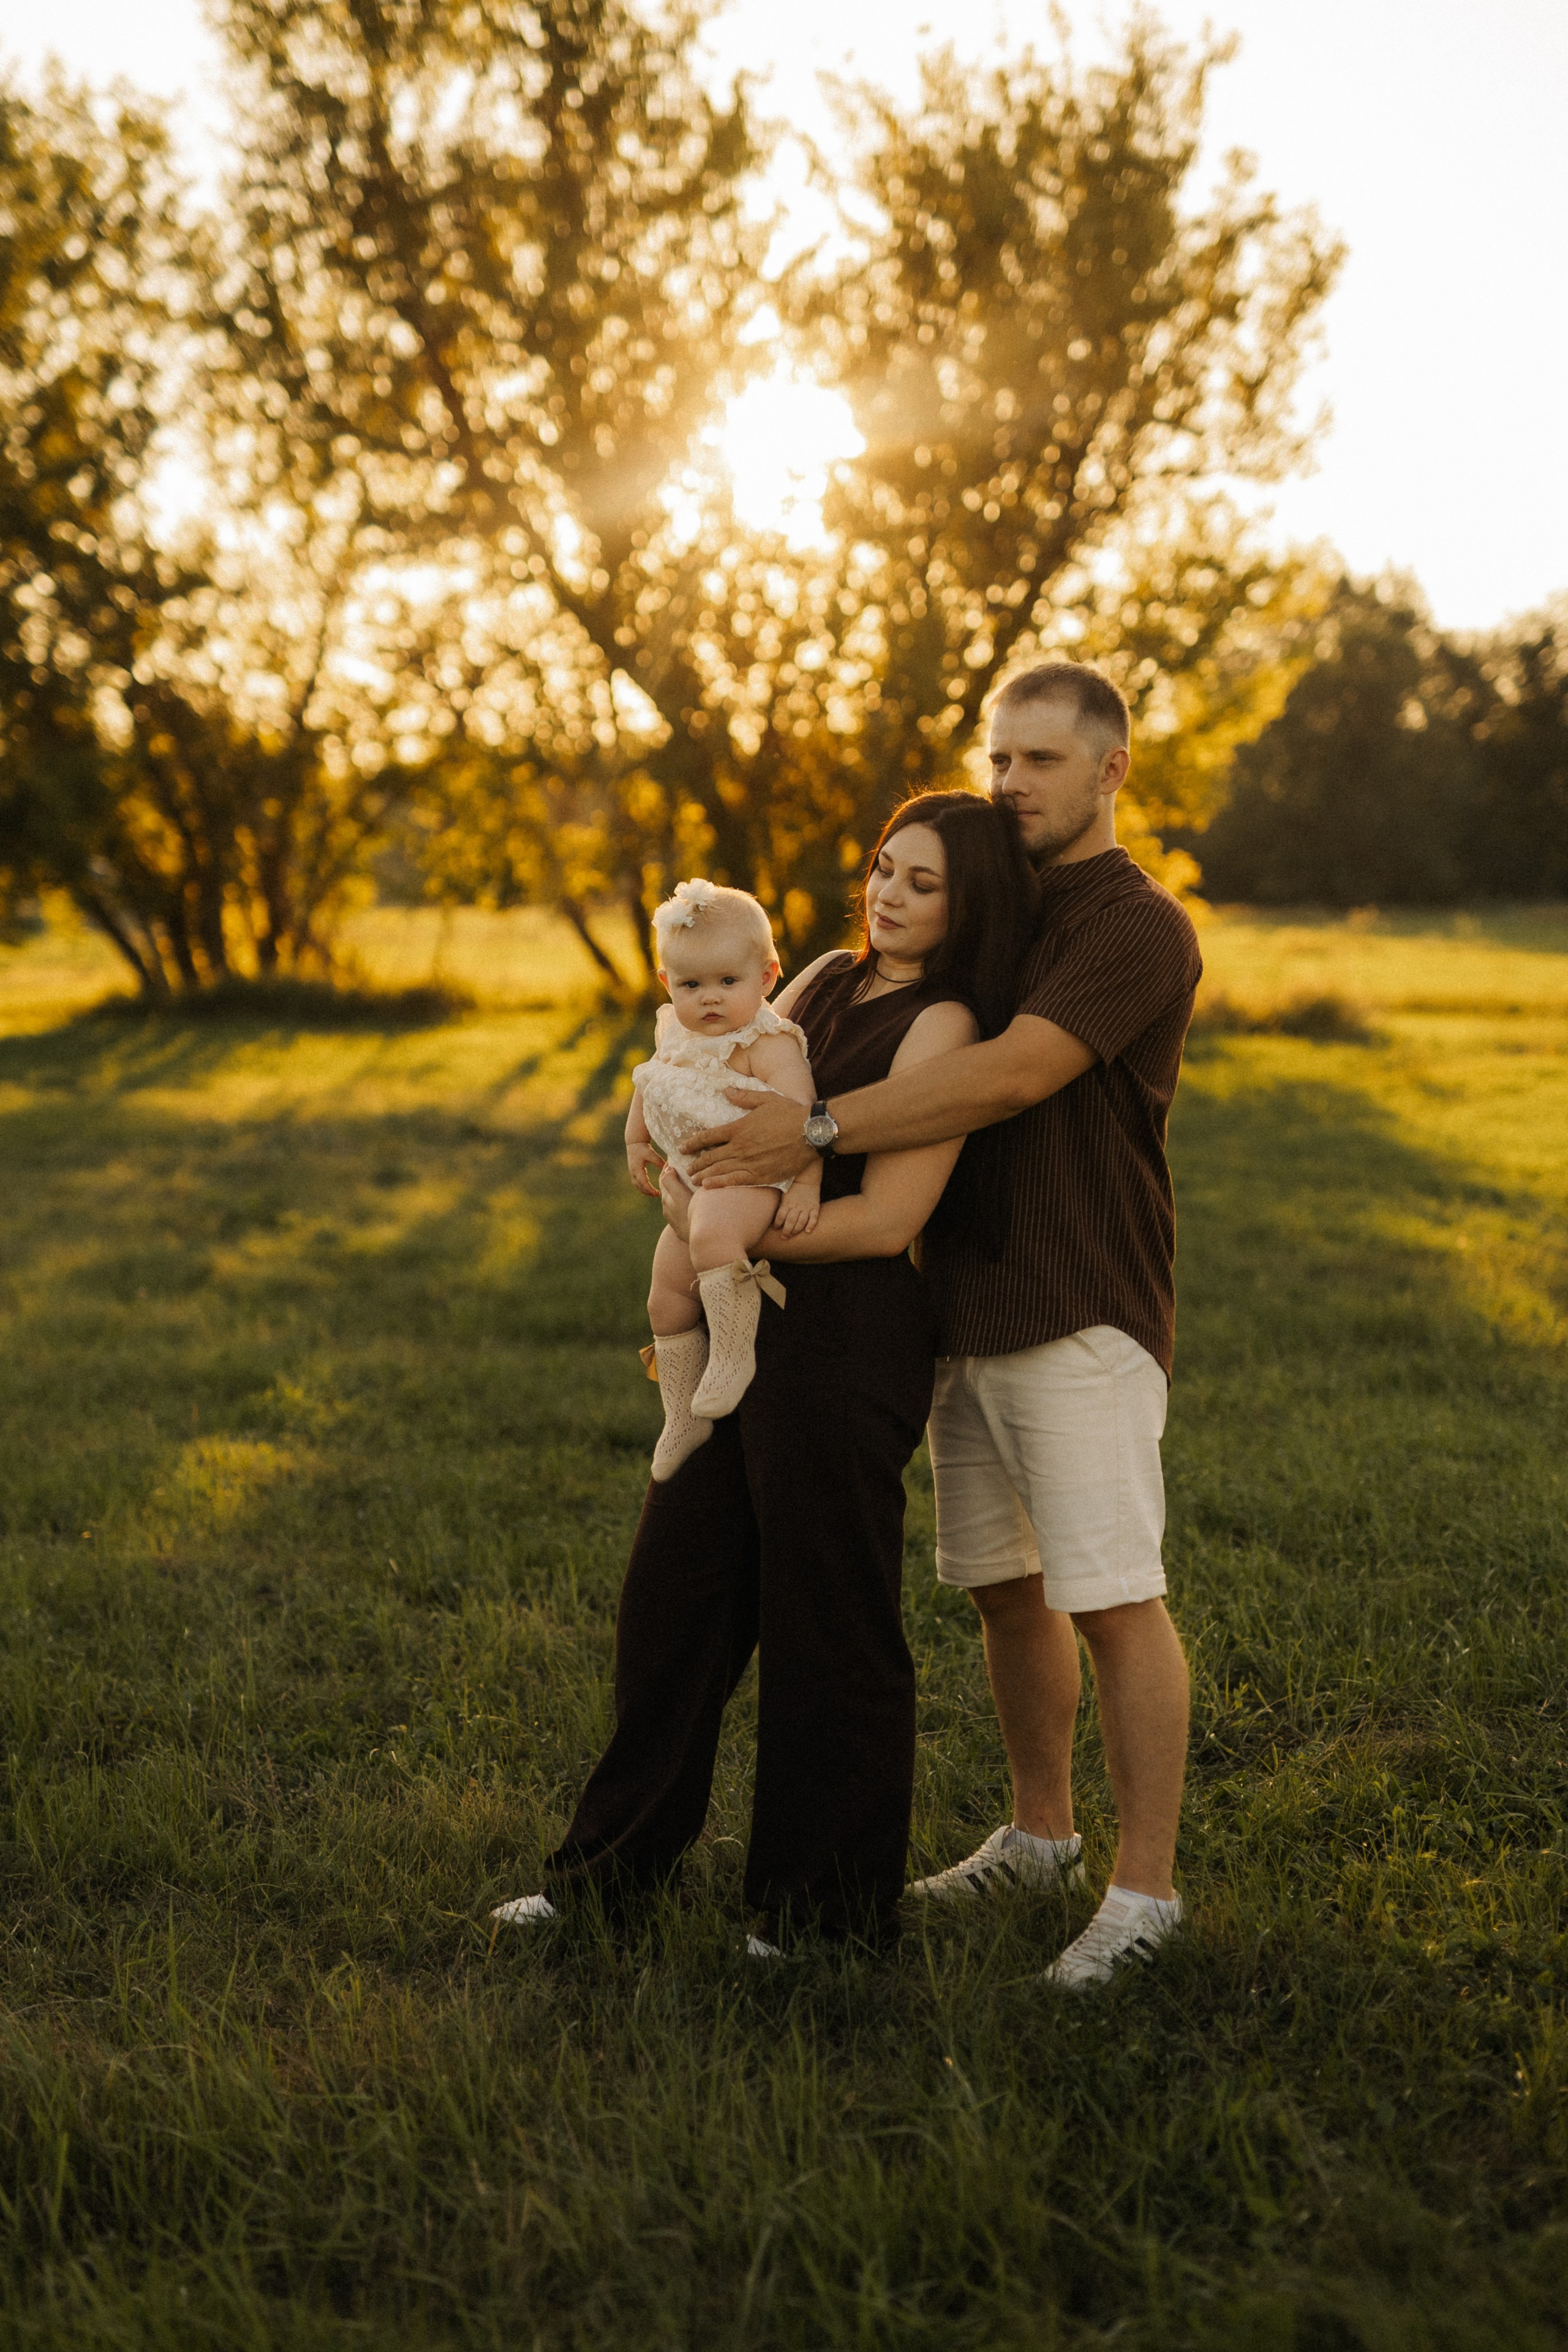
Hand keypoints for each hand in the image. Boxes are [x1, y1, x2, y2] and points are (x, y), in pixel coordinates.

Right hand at [626, 1140, 663, 1197]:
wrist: (634, 1143)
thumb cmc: (643, 1148)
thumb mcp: (652, 1154)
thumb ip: (659, 1162)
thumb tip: (668, 1169)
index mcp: (637, 1169)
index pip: (643, 1182)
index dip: (649, 1189)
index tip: (657, 1193)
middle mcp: (633, 1172)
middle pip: (640, 1186)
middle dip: (648, 1192)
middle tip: (657, 1195)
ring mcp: (632, 1173)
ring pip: (637, 1186)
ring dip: (645, 1191)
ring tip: (654, 1194)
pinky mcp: (633, 1172)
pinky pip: (637, 1183)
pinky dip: (643, 1187)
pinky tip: (650, 1189)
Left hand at [659, 1161, 693, 1241]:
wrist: (698, 1240)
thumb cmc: (691, 1215)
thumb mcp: (681, 1196)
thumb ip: (672, 1182)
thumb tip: (667, 1169)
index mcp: (667, 1198)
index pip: (664, 1178)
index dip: (668, 1167)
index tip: (673, 1158)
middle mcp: (667, 1208)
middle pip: (667, 1189)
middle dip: (671, 1178)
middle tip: (679, 1167)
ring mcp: (673, 1219)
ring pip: (673, 1200)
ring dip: (677, 1190)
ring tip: (685, 1182)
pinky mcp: (680, 1227)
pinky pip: (678, 1209)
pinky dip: (681, 1201)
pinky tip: (689, 1201)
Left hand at [685, 1087, 817, 1187]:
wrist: (811, 1133)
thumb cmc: (790, 1113)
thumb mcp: (766, 1099)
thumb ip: (744, 1097)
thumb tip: (726, 1090)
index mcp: (739, 1128)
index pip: (709, 1136)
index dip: (693, 1142)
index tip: (682, 1147)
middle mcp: (740, 1146)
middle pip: (711, 1156)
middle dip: (696, 1162)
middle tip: (686, 1167)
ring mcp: (750, 1162)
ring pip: (719, 1170)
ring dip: (703, 1175)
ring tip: (692, 1179)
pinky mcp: (761, 1175)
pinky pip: (735, 1181)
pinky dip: (719, 1184)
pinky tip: (708, 1187)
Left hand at [772, 1184, 819, 1237]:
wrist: (806, 1179)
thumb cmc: (792, 1189)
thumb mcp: (783, 1195)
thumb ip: (780, 1206)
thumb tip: (772, 1218)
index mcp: (787, 1202)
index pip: (780, 1216)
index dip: (777, 1224)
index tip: (775, 1228)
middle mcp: (796, 1206)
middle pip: (790, 1221)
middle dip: (786, 1231)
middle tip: (784, 1237)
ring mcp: (806, 1207)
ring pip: (801, 1222)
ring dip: (796, 1230)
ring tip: (792, 1235)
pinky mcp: (815, 1207)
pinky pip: (814, 1218)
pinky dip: (811, 1225)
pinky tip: (807, 1231)